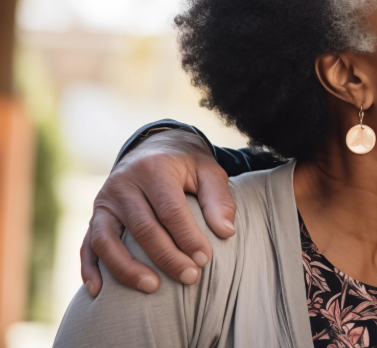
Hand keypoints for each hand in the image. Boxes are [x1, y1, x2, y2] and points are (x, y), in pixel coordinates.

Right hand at [80, 129, 236, 295]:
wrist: (152, 148)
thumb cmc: (185, 166)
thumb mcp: (208, 171)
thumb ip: (219, 199)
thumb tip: (226, 232)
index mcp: (154, 170)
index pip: (170, 210)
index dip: (187, 237)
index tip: (205, 259)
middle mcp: (123, 185)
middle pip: (143, 228)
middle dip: (167, 257)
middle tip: (191, 277)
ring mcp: (104, 202)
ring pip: (107, 240)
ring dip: (127, 269)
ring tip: (153, 288)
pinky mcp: (94, 216)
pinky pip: (87, 245)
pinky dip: (90, 269)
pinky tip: (99, 291)